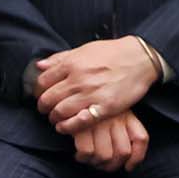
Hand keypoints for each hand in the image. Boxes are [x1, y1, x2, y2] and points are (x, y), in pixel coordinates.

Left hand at [36, 37, 159, 130]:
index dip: (39, 91)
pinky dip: (68, 127)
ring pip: (60, 111)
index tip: (41, 95)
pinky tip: (64, 127)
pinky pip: (79, 122)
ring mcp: (91, 94)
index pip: (43, 81)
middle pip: (48, 98)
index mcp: (72, 64)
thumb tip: (39, 66)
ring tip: (56, 119)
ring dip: (54, 118)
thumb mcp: (84, 49)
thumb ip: (60, 58)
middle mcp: (78, 79)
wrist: (140, 59)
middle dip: (43, 107)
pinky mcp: (104, 108)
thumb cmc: (112, 53)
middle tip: (46, 110)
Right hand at [72, 110, 149, 170]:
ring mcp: (100, 122)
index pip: (141, 138)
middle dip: (111, 166)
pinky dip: (83, 158)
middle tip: (101, 165)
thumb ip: (122, 128)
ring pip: (105, 155)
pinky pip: (87, 152)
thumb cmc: (90, 105)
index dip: (137, 157)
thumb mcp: (112, 110)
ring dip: (96, 163)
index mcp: (126, 115)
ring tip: (89, 160)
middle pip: (122, 153)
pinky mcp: (82, 126)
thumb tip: (128, 164)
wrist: (67, 93)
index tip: (128, 167)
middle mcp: (116, 118)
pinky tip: (79, 155)